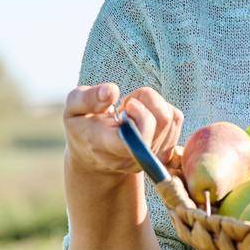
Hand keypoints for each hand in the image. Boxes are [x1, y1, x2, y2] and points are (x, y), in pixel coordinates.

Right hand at [63, 83, 184, 179]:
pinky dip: (163, 108)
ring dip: (153, 103)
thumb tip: (111, 92)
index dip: (138, 115)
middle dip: (146, 100)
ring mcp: (150, 158)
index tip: (125, 104)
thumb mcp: (72, 110)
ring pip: (170, 118)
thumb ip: (86, 98)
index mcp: (104, 145)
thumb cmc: (83, 128)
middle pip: (159, 121)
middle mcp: (131, 157)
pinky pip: (176, 120)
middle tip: (127, 103)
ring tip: (134, 108)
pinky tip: (145, 114)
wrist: (95, 157)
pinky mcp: (164, 152)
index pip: (133, 138)